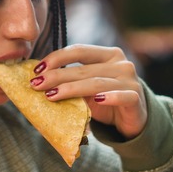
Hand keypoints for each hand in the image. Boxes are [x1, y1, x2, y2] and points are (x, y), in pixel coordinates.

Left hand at [31, 44, 147, 138]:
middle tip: (36, 85)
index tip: (37, 70)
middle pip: (83, 69)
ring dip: (71, 89)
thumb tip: (38, 78)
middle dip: (56, 76)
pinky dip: (110, 97)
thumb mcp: (87, 88)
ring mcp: (130, 80)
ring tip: (51, 95)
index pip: (79, 50)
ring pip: (97, 83)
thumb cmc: (105, 101)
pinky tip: (97, 100)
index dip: (57, 58)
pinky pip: (123, 96)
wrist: (133, 121)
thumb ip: (71, 80)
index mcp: (108, 54)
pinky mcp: (136, 98)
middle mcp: (121, 63)